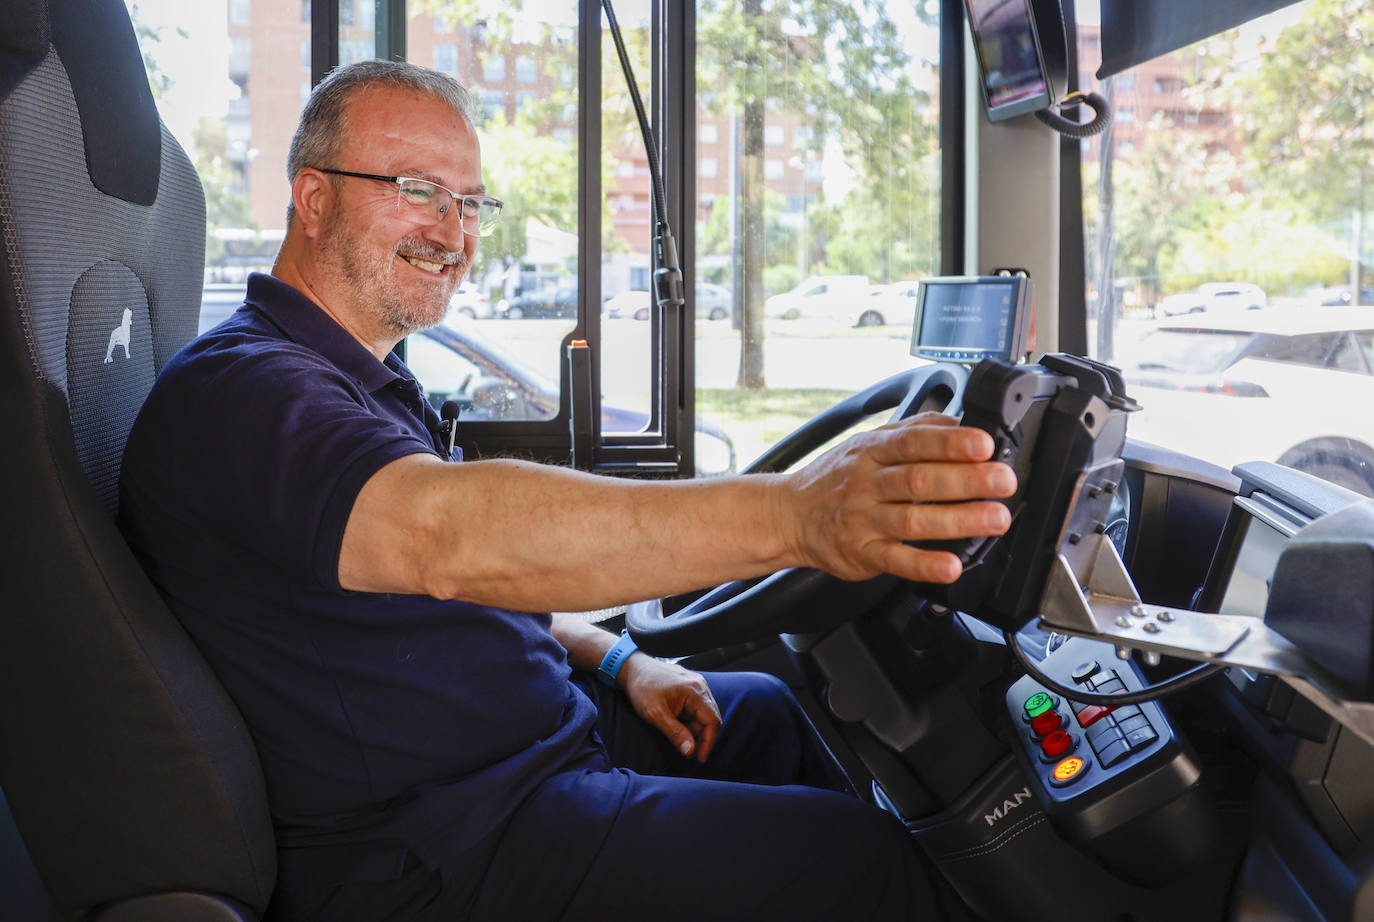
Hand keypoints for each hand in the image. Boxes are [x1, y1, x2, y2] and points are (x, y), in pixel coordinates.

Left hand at [618, 653, 721, 762]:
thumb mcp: (655, 714)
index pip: (712, 720)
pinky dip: (691, 721)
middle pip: (711, 718)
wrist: (632, 668)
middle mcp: (700, 686)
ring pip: (704, 714)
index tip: (700, 758)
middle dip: (702, 738)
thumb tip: (690, 751)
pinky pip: (697, 708)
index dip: (708, 742)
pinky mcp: (691, 687)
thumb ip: (675, 733)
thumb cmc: (642, 687)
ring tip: (680, 739)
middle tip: (689, 752)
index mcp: (695, 690)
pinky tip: (679, 726)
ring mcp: (696, 685)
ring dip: (695, 730)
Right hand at [784, 412, 1015, 584]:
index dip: (950, 443)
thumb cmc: (835, 479)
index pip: (914, 442)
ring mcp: (864, 520)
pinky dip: (925, 564)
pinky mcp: (862, 554)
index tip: (983, 444)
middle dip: (966, 480)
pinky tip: (951, 566)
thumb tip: (959, 422)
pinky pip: (896, 560)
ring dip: (958, 520)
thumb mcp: (866, 443)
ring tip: (995, 519)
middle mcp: (867, 484)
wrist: (789, 514)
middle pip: (919, 480)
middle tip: (1003, 481)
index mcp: (871, 452)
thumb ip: (912, 431)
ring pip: (913, 520)